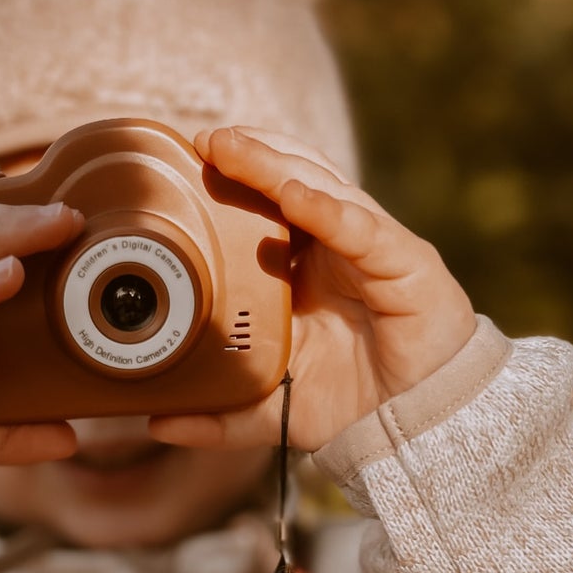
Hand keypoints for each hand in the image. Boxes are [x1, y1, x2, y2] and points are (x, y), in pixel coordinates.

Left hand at [146, 126, 478, 453]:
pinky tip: (294, 194)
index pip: (266, 203)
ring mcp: (372, 248)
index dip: (230, 178)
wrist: (418, 430)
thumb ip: (217, 414)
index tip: (183, 166)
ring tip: (232, 147)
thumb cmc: (353, 406)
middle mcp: (338, 245)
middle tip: (201, 141)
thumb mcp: (270, 407)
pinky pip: (362, 229)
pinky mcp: (406, 263)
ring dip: (275, 164)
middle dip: (248, 154)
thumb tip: (155, 421)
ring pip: (322, 188)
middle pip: (291, 178)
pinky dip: (327, 208)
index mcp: (306, 266)